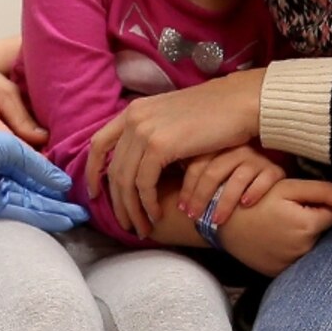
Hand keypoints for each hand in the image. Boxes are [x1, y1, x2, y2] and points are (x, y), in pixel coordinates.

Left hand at [83, 68, 266, 232]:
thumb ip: (152, 135)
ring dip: (133, 209)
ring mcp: (144, 131)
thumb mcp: (172, 120)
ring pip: (126, 181)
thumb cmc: (214, 114)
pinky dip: (147, 203)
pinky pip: (143, 184)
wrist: (239, 103)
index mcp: (134, 111)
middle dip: (118, 202)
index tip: (95, 194)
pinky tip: (157, 213)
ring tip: (142, 227)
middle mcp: (134, 119)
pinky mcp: (159, 146)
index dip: (92, 172)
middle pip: (113, 170)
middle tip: (127, 224)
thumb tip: (139, 162)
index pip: (98, 144)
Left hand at [174, 144, 284, 229]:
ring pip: (237, 179)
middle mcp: (235, 150)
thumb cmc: (228, 175)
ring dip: (224, 202)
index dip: (187, 189)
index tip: (180, 208)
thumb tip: (160, 194)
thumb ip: (188, 170)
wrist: (266, 166)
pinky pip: (265, 180)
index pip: (196, 165)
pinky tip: (245, 204)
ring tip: (215, 220)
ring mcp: (256, 159)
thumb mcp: (207, 165)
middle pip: (213, 173)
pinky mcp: (275, 170)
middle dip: (201, 198)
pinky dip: (254, 192)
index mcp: (216, 147)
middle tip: (192, 217)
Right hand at [218, 178, 331, 276]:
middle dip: (311, 222)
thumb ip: (322, 191)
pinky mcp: (279, 272)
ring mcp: (290, 264)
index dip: (317, 205)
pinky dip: (289, 251)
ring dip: (302, 237)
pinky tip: (273, 241)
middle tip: (285, 214)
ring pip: (310, 246)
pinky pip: (295, 260)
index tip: (296, 203)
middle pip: (322, 232)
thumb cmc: (254, 200)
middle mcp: (303, 250)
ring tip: (278, 227)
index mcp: (308, 226)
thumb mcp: (287, 187)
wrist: (221, 223)